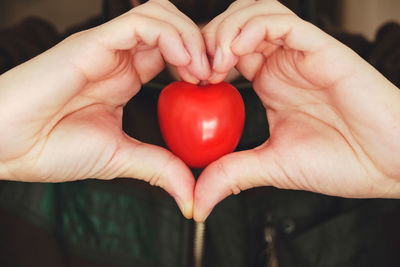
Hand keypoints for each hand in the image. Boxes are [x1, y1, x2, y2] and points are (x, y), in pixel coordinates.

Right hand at [0, 0, 210, 218]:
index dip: (200, 64)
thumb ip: (158, 167)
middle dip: (203, 45)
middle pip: (173, 28)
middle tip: (219, 74)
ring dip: (191, 37)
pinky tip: (184, 63)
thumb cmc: (52, 148)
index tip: (218, 88)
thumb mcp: (120, 158)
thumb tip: (190, 193)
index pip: (173, 54)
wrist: (6, 145)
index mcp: (126, 77)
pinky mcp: (93, 42)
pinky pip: (139, 22)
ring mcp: (107, 46)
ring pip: (161, 15)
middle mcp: (119, 57)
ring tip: (203, 70)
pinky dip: (170, 36)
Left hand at [194, 0, 399, 221]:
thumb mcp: (272, 167)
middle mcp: (282, 63)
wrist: (391, 162)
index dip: (200, 60)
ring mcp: (300, 53)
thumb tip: (198, 201)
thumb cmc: (342, 161)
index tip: (185, 83)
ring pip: (254, 12)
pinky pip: (282, 21)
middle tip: (193, 69)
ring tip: (213, 62)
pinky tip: (235, 53)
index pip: (225, 54)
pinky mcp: (320, 47)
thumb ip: (232, 174)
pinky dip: (252, 28)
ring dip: (225, 30)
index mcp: (269, 83)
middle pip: (233, 26)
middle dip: (206, 40)